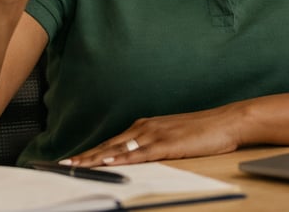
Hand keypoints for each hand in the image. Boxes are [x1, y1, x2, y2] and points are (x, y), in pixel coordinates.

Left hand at [63, 108, 239, 166]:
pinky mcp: (167, 144)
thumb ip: (151, 144)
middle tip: (63, 166)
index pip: (111, 143)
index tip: (72, 161)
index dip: (90, 153)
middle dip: (85, 157)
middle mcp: (144, 128)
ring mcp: (155, 135)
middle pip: (108, 145)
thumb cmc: (201, 130)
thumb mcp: (170, 137)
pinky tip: (109, 163)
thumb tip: (134, 156)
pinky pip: (140, 154)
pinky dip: (122, 159)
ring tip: (76, 167)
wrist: (225, 121)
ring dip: (96, 159)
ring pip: (119, 150)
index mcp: (144, 126)